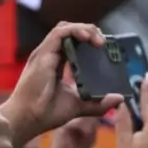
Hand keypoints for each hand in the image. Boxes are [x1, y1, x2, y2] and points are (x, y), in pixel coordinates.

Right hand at [1, 22, 122, 147]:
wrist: (28, 119)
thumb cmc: (46, 113)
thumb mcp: (79, 107)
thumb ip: (98, 103)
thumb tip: (119, 99)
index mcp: (55, 64)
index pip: (72, 42)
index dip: (89, 40)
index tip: (104, 49)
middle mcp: (49, 55)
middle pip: (70, 32)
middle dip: (90, 32)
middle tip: (104, 44)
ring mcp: (45, 53)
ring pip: (65, 28)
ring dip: (85, 29)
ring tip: (99, 40)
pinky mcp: (43, 54)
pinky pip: (60, 32)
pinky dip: (75, 30)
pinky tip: (88, 38)